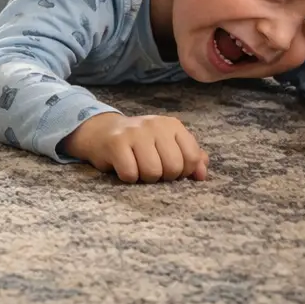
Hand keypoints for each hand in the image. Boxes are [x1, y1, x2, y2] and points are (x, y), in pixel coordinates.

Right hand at [62, 110, 208, 182]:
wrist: (101, 131)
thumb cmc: (140, 143)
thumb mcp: (167, 145)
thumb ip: (190, 157)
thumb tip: (202, 174)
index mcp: (172, 125)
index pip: (191, 158)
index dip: (182, 171)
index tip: (168, 167)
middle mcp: (155, 125)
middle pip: (173, 168)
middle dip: (162, 176)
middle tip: (150, 167)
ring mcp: (135, 132)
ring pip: (152, 172)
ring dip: (144, 178)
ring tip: (137, 167)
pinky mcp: (116, 142)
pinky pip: (130, 174)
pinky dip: (127, 177)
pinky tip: (123, 166)